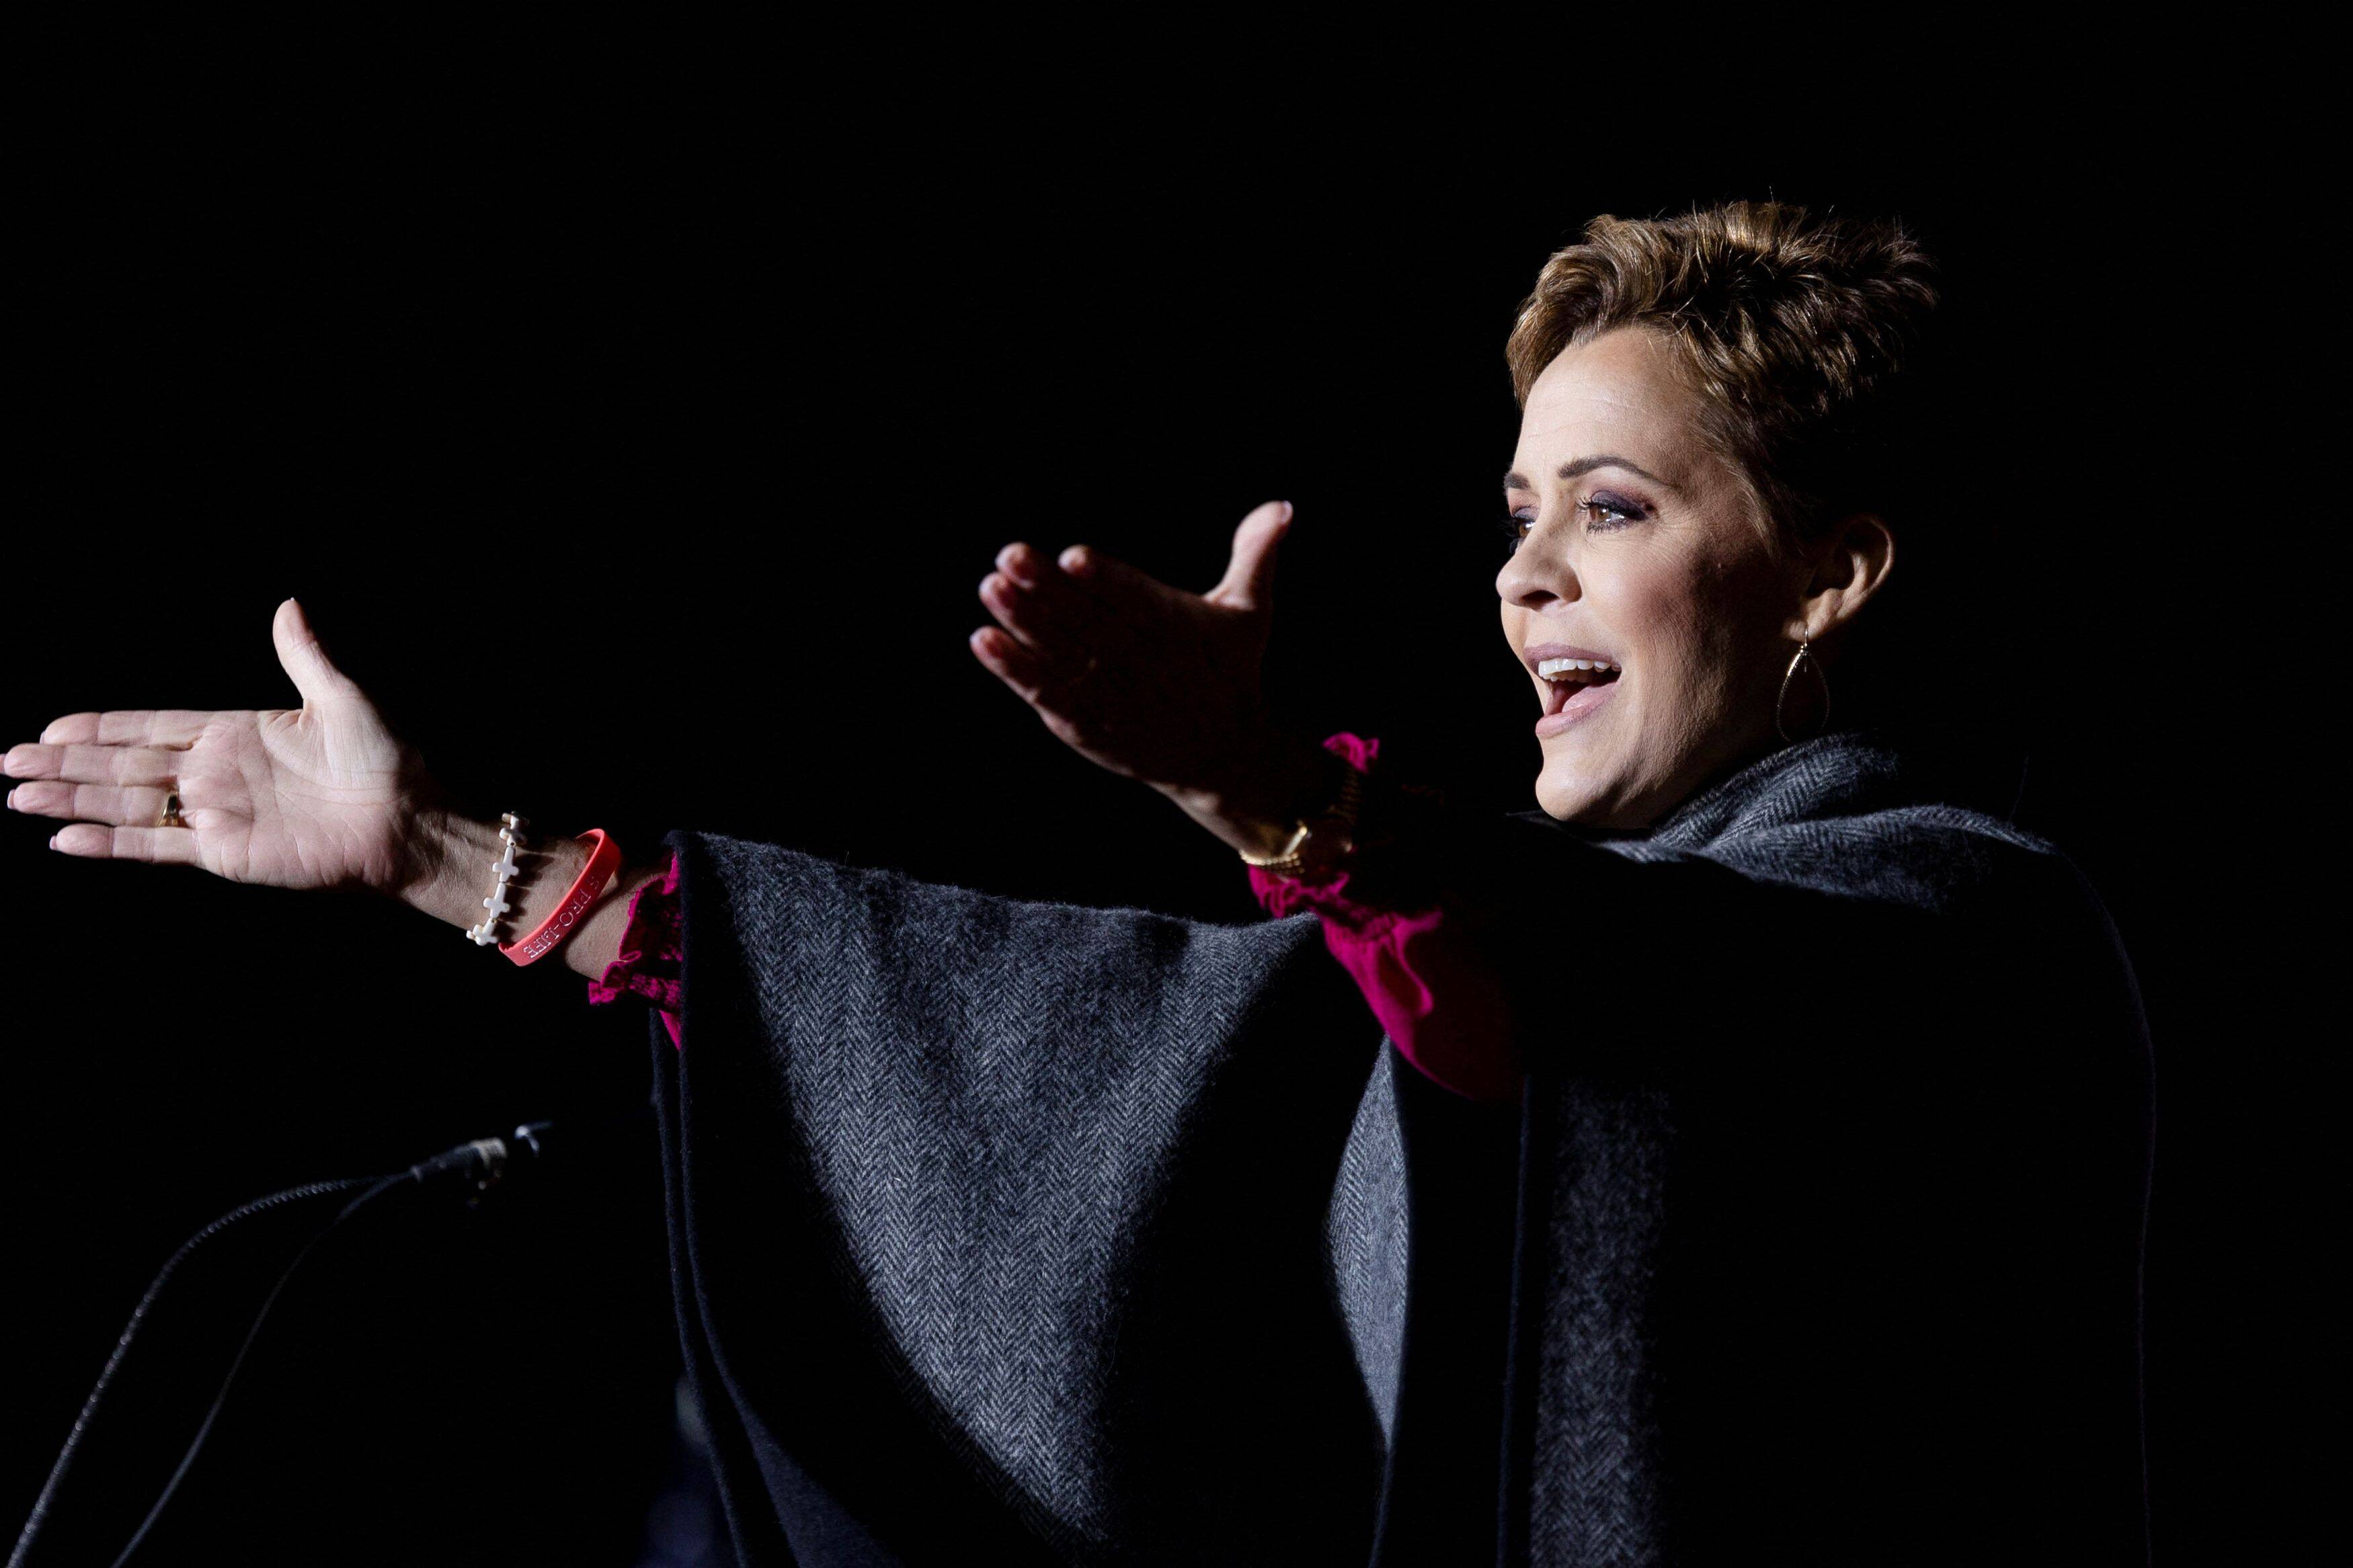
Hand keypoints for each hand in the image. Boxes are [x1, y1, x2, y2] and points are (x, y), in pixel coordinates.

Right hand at [6, 597, 448, 894]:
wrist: (408, 821)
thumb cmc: (384, 760)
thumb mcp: (342, 698)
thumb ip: (304, 655)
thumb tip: (289, 603)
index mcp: (234, 733)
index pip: (150, 726)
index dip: (99, 726)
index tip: (49, 725)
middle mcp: (214, 773)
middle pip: (122, 765)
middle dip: (65, 761)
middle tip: (7, 762)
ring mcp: (215, 814)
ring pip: (126, 804)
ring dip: (71, 798)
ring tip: (18, 796)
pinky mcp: (224, 853)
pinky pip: (156, 847)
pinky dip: (111, 843)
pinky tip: (65, 838)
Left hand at [970, 500, 1342, 855]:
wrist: (1223, 754)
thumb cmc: (1229, 669)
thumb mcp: (1249, 611)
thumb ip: (1256, 555)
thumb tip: (1282, 504)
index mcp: (1176, 629)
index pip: (1137, 599)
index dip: (1106, 580)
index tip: (1073, 556)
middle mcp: (1142, 663)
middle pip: (1090, 623)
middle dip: (1047, 591)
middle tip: (1010, 556)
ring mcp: (1112, 697)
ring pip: (1063, 656)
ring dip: (1024, 624)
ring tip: (991, 588)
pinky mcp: (1088, 725)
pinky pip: (1048, 695)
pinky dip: (1016, 671)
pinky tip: (984, 641)